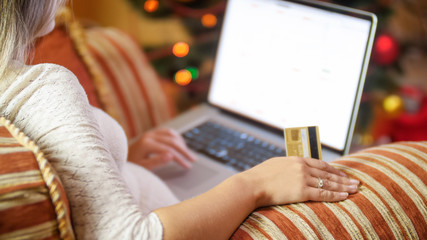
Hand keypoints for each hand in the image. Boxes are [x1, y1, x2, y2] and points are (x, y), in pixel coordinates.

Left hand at [128, 128, 196, 169]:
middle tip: (193, 160)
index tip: (188, 166)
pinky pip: (168, 132)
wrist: (120, 159)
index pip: (169, 150)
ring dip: (182, 144)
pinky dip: (176, 138)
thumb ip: (157, 162)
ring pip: (172, 135)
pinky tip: (182, 145)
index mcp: (146, 144)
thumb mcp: (143, 168)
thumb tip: (171, 156)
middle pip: (172, 141)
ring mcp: (151, 132)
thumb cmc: (131, 166)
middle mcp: (149, 135)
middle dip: (184, 151)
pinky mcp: (152, 133)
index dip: (180, 158)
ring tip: (189, 154)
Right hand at [240, 157, 359, 206]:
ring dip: (343, 187)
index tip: (342, 173)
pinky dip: (335, 195)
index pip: (320, 164)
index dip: (333, 169)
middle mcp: (302, 167)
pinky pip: (323, 194)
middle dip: (343, 178)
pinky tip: (345, 196)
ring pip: (328, 183)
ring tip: (355, 189)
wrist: (252, 184)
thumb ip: (287, 167)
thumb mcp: (275, 165)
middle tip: (355, 182)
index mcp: (296, 160)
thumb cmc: (259, 176)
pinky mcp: (301, 191)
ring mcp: (303, 179)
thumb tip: (290, 170)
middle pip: (328, 173)